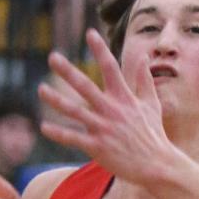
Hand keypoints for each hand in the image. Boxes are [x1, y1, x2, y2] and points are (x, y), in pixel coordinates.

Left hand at [40, 28, 174, 185]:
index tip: (90, 33)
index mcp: (124, 98)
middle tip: (52, 57)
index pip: (110, 68)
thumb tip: (143, 56)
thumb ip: (144, 79)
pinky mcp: (97, 147)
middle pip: (85, 86)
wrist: (156, 165)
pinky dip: (58, 133)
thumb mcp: (151, 104)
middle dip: (68, 71)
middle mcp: (111, 110)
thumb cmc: (153, 134)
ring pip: (74, 111)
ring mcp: (103, 129)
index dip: (100, 50)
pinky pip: (73, 138)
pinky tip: (44, 127)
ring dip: (56, 100)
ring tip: (41, 90)